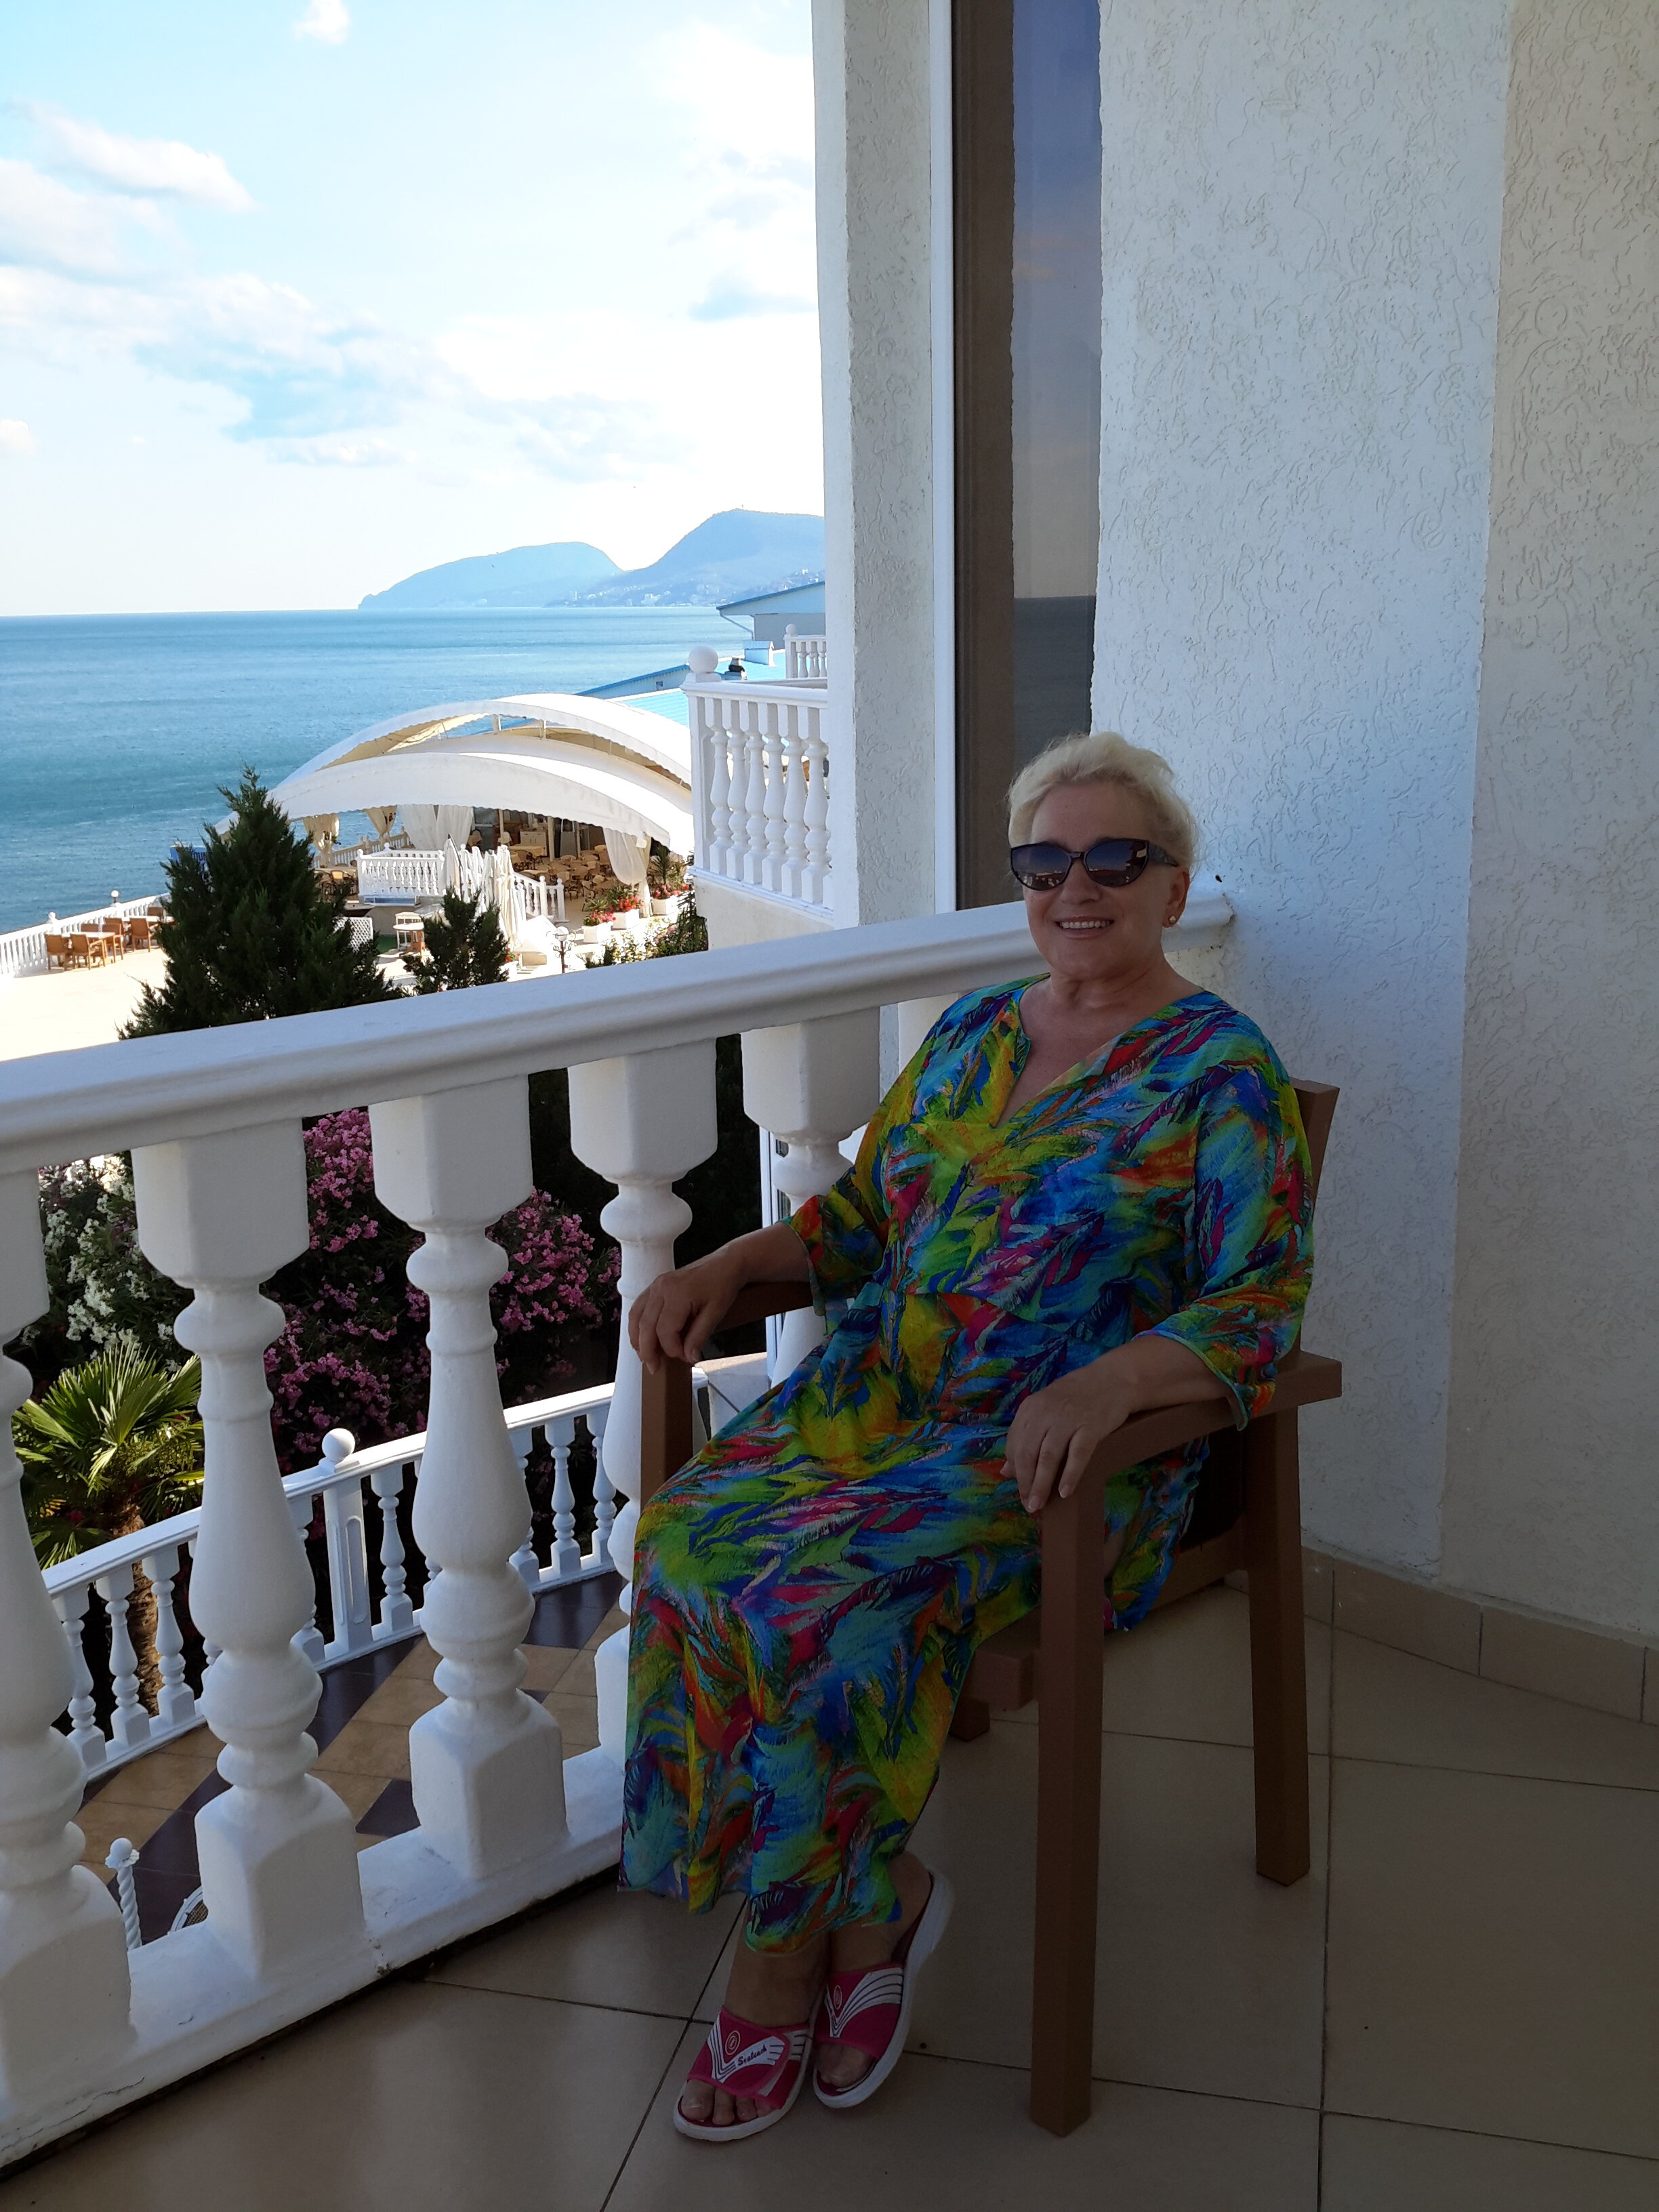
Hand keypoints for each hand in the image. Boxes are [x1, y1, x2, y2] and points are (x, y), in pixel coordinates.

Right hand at [628, 1251, 745, 1372]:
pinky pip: (639, 1307)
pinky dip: (637, 1325)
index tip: (683, 1358)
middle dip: (647, 1350)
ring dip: (637, 1339)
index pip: (665, 1330)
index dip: (671, 1348)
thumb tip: (688, 1358)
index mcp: (678, 1293)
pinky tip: (642, 1338)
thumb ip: (699, 1336)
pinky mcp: (655, 1285)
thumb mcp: (716, 1313)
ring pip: (636, 1316)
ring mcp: (656, 1285)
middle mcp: (661, 1288)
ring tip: (644, 1356)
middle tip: (653, 1368)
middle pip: (646, 1325)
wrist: (725, 1264)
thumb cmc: (722, 1286)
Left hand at [1004, 1358, 1137, 1515]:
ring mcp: (1068, 1419)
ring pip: (1048, 1457)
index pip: (1015, 1445)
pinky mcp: (1091, 1426)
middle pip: (1028, 1453)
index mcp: (1031, 1408)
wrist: (1114, 1379)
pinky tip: (1064, 1493)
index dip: (1016, 1471)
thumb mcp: (1046, 1410)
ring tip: (1038, 1505)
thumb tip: (1005, 1470)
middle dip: (1025, 1483)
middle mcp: (1045, 1412)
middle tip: (1028, 1505)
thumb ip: (1026, 1436)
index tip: (1021, 1490)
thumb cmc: (1077, 1397)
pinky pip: (1078, 1455)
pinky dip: (1070, 1475)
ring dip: (1041, 1484)